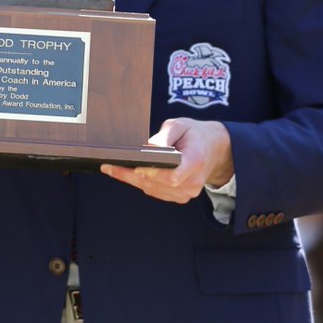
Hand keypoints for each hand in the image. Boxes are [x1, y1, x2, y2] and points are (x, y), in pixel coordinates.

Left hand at [100, 118, 232, 203]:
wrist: (214, 149)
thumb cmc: (194, 134)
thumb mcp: (180, 125)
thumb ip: (164, 136)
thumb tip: (148, 148)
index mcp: (196, 160)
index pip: (172, 176)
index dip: (151, 173)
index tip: (131, 166)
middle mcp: (193, 181)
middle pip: (158, 184)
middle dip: (131, 175)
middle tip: (108, 167)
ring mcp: (188, 192)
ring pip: (154, 190)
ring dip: (133, 180)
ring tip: (112, 169)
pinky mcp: (182, 196)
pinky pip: (157, 192)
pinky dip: (143, 183)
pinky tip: (128, 174)